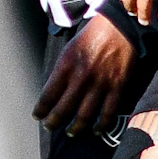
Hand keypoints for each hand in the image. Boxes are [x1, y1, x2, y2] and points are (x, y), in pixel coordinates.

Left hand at [34, 13, 138, 136]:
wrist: (119, 26)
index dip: (41, 110)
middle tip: (50, 127)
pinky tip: (96, 130)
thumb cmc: (92, 36)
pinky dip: (102, 125)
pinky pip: (108, 112)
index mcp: (66, 66)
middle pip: (63, 110)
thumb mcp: (69, 50)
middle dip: (53, 122)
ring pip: (85, 115)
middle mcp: (81, 78)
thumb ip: (62, 71)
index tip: (38, 116)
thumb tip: (54, 93)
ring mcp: (100, 84)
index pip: (47, 96)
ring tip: (71, 132)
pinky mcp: (117, 86)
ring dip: (76, 128)